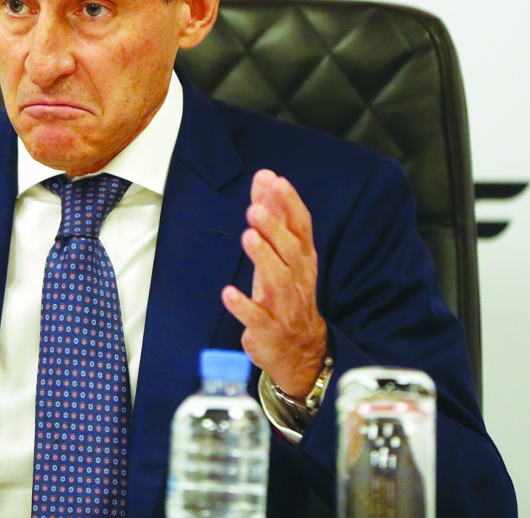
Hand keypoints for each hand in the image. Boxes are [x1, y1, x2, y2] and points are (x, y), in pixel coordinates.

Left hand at [222, 169, 327, 398]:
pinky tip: (228, 293)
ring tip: (248, 236)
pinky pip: (257, 317)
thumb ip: (273, 217)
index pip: (301, 227)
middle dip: (274, 228)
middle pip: (289, 251)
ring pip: (278, 280)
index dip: (290, 204)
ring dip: (263, 258)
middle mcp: (298, 279)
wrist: (300, 351)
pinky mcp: (268, 329)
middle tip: (254, 208)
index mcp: (302, 259)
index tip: (276, 181)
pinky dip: (243, 306)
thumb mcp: (281, 255)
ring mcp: (285, 306)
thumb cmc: (287, 293)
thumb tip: (265, 178)